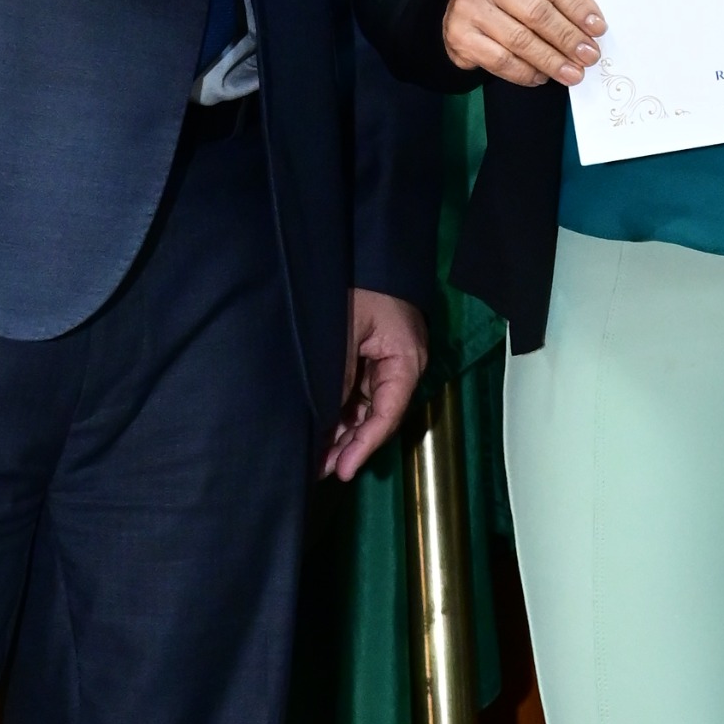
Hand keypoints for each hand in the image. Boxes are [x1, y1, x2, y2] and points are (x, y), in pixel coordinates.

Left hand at [325, 289, 427, 478]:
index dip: (365, 445)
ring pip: (366, 407)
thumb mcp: (346, 333)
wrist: (367, 253)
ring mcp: (386, 363)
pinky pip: (359, 392)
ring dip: (344, 431)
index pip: (387, 414)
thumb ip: (339, 377)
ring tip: (319, 456)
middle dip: (351, 444)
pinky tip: (324, 429)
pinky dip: (342, 411)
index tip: (343, 469)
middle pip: (378, 416)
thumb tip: (328, 420)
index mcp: (405, 362)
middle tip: (322, 469)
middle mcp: (400, 367)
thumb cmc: (360, 289)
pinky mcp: (371, 357)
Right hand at [444, 0, 604, 87]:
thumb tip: (590, 26)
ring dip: (551, 60)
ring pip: (520, 40)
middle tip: (588, 56)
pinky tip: (541, 76)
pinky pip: (501, 60)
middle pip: (537, 13)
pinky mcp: (460, 37)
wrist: (455, 10)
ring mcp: (469, 8)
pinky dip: (525, 72)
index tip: (597, 28)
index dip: (578, 8)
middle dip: (568, 38)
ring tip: (572, 73)